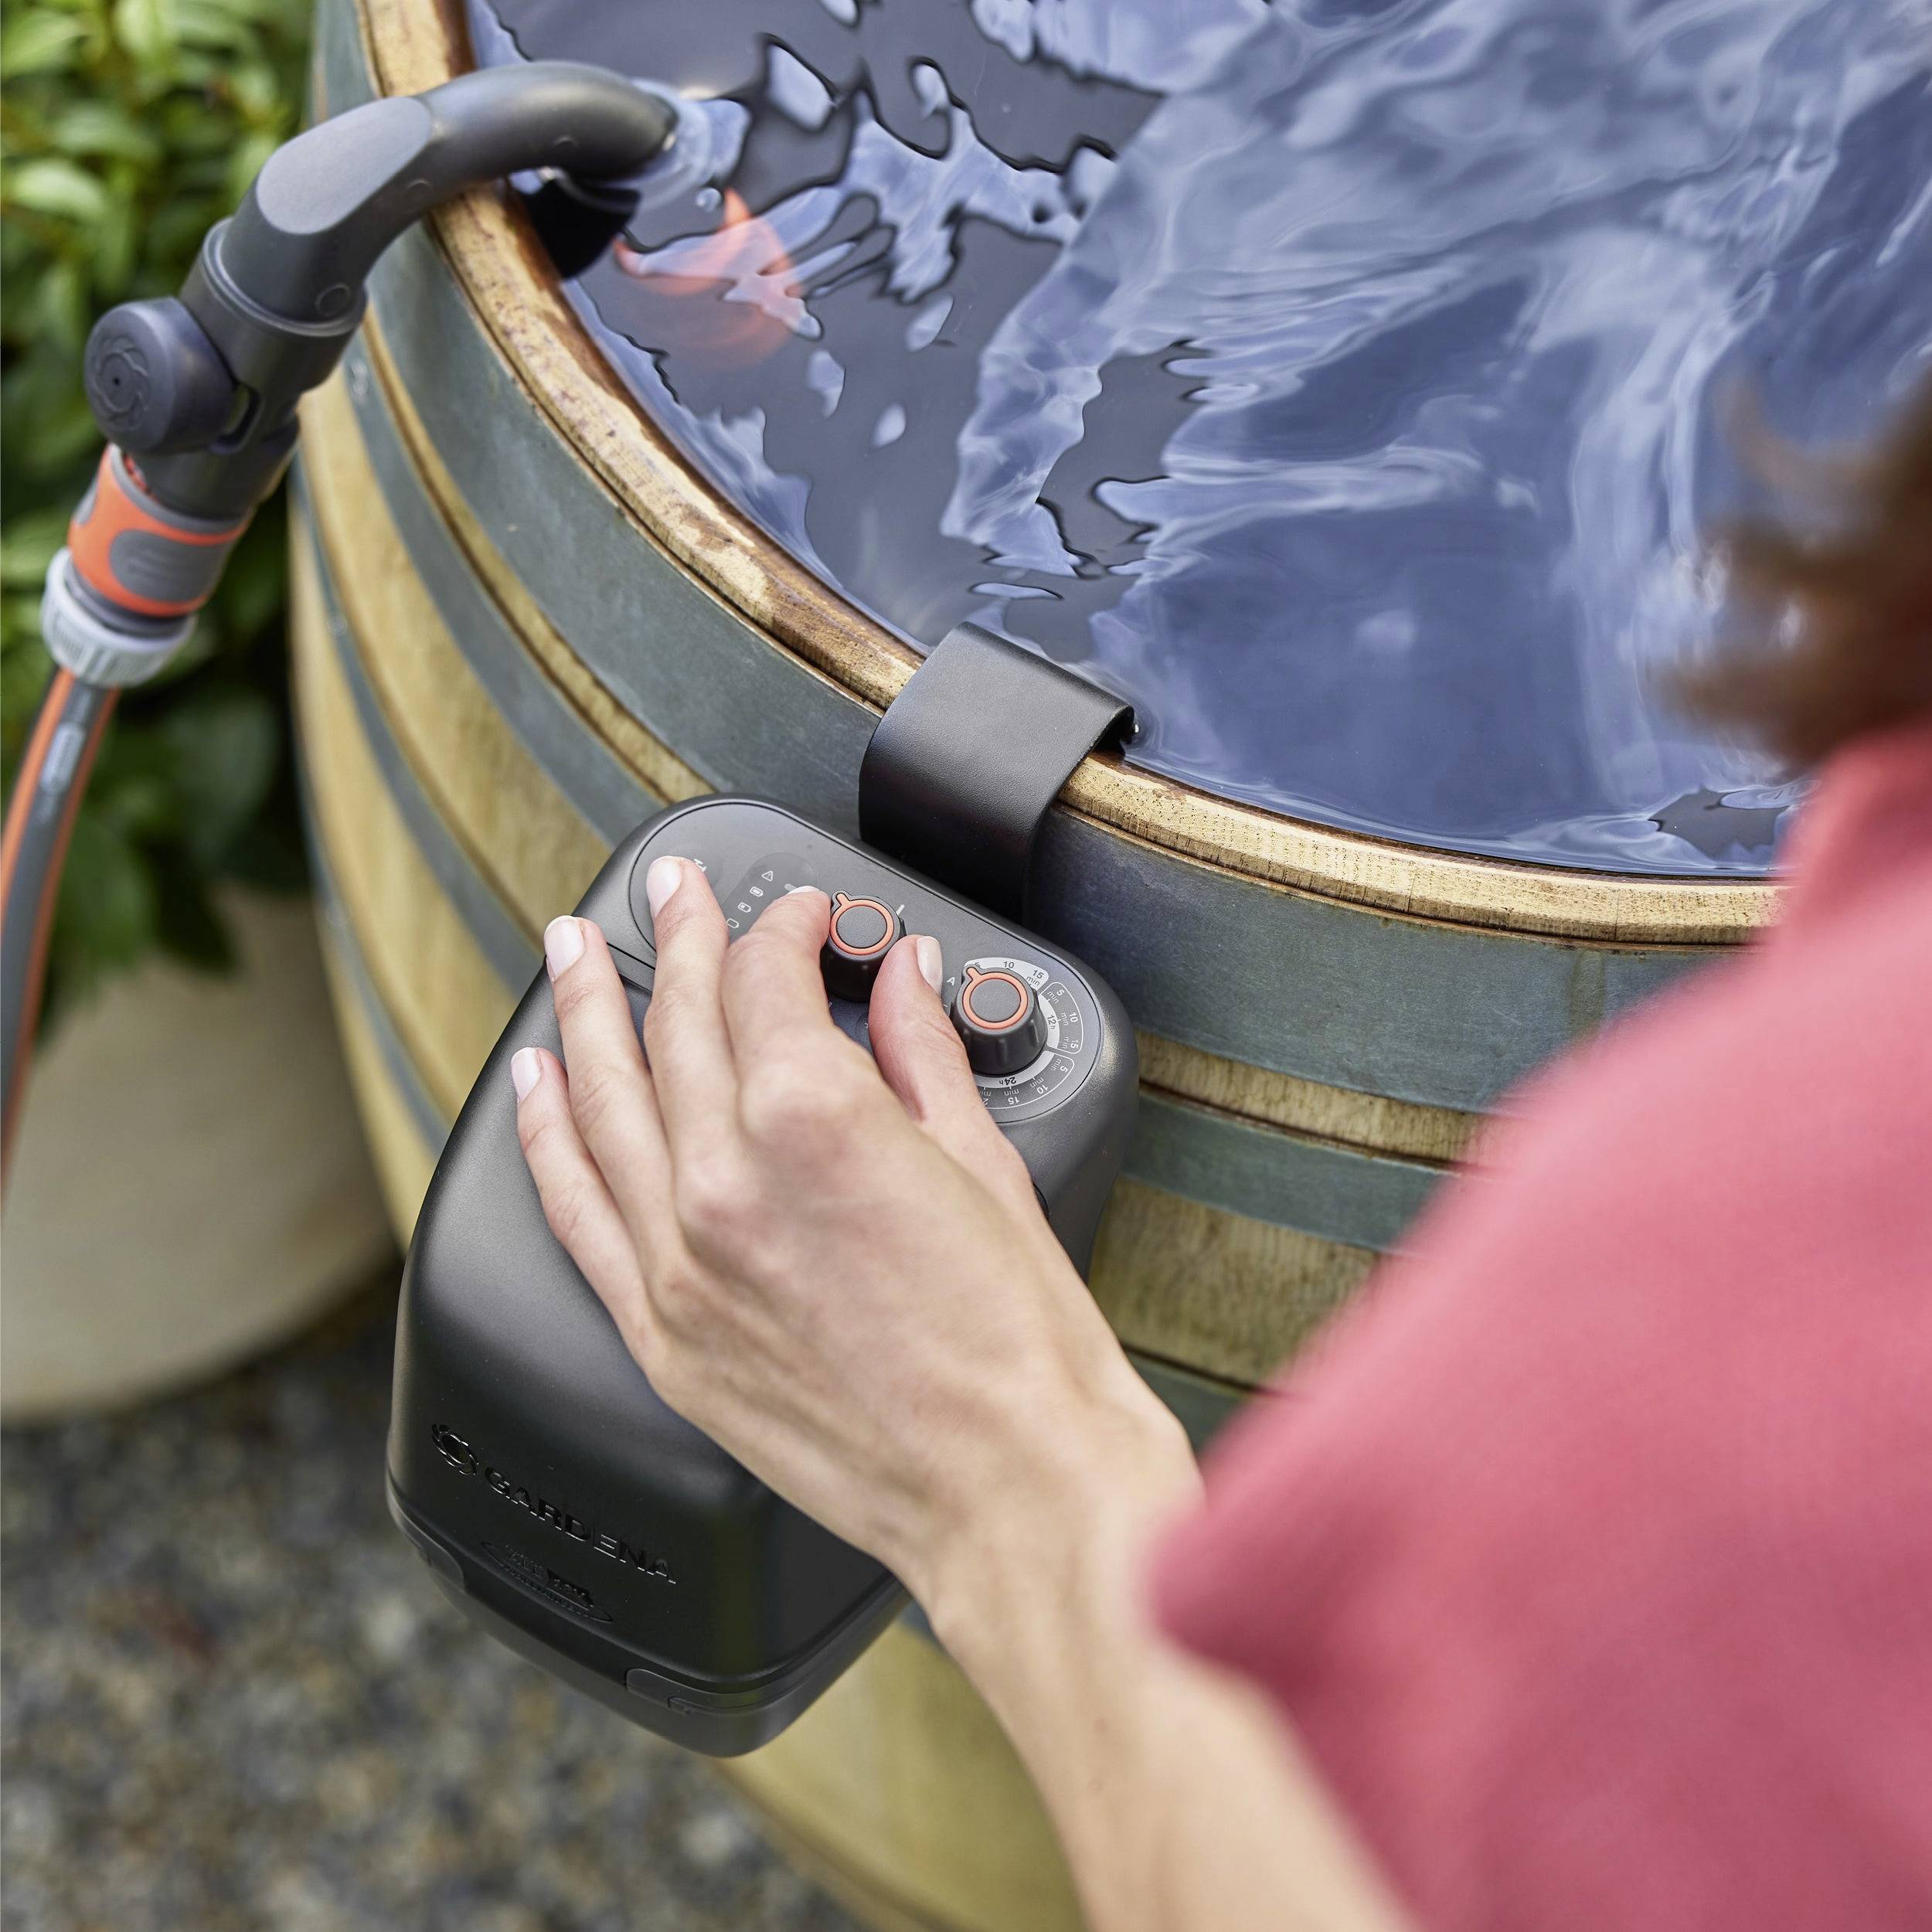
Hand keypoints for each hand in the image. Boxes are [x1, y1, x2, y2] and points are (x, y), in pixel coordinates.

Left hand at [509, 856, 1193, 1617]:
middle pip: (679, 1022)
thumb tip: (904, 984)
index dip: (786, 928)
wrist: (1010, 1491)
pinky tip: (533, 1084)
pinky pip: (574, 1211)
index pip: (766, 978)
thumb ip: (924, 1054)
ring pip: (604, 1099)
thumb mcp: (984, 1165)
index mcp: (813, 1119)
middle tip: (673, 896)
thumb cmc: (1019, 1348)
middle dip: (680, 941)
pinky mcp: (663, 1336)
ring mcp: (679, 1262)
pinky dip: (545, 1137)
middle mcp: (723, 1181)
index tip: (806, 921)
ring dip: (585, 1011)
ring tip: (573, 951)